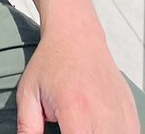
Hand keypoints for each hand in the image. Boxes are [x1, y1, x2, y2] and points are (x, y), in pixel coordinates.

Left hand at [16, 27, 138, 133]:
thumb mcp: (29, 92)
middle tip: (67, 126)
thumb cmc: (51, 62)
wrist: (77, 36)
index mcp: (76, 112)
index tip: (60, 132)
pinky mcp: (132, 117)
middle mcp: (104, 118)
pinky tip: (96, 127)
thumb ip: (28, 127)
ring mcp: (121, 118)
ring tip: (79, 125)